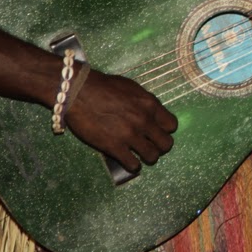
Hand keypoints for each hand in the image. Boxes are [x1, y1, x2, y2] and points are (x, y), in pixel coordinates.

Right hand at [62, 69, 177, 171]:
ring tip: (139, 155)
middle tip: (149, 145)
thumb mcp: (132, 88)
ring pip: (152, 156)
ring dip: (147, 157)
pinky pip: (133, 165)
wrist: (79, 91)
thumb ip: (145, 103)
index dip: (165, 130)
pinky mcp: (114, 146)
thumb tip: (151, 112)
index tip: (156, 131)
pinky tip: (128, 161)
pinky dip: (132, 165)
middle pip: (166, 144)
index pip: (172, 125)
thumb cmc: (104, 86)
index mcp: (150, 105)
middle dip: (159, 146)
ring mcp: (129, 135)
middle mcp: (144, 121)